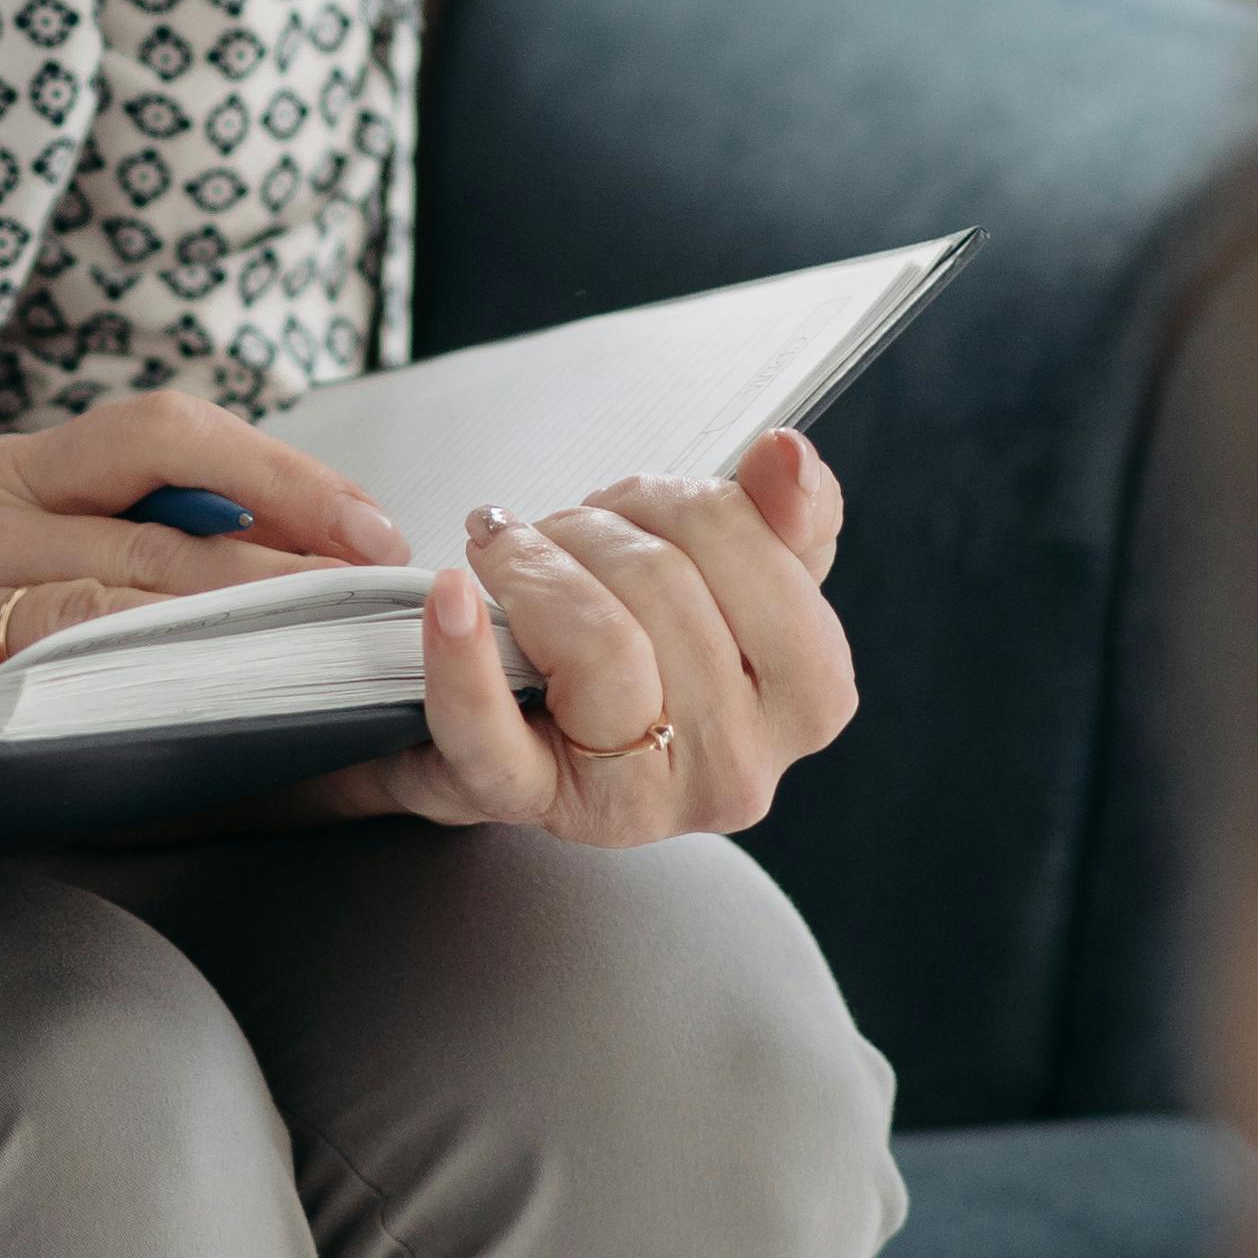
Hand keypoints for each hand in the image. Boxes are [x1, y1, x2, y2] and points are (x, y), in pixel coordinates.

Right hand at [0, 391, 409, 773]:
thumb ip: (61, 556)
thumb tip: (233, 593)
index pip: (158, 437)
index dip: (280, 473)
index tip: (371, 527)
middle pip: (165, 542)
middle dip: (297, 588)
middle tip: (395, 629)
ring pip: (113, 621)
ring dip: (242, 661)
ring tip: (336, 695)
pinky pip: (29, 708)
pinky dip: (127, 728)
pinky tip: (203, 760)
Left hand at [326, 428, 855, 848]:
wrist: (524, 719)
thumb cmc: (633, 641)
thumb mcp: (728, 572)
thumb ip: (779, 514)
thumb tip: (786, 454)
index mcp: (807, 698)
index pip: (765, 557)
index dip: (684, 505)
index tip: (633, 506)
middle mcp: (739, 766)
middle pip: (671, 590)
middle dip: (598, 528)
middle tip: (557, 532)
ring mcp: (637, 798)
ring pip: (602, 644)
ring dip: (535, 564)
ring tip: (509, 555)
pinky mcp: (528, 803)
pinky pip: (494, 733)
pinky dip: (463, 658)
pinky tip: (450, 600)